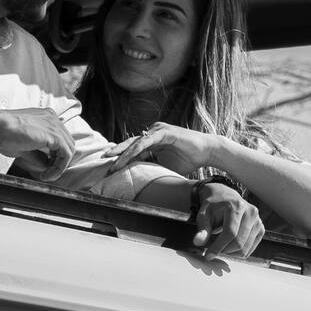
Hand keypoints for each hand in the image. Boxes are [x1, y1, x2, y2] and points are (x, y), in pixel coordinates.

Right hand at [0, 107, 76, 179]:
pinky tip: (47, 175)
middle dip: (59, 161)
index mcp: (45, 117)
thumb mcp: (23, 147)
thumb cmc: (3, 134)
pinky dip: (59, 167)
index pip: (59, 138)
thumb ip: (37, 155)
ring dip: (59, 166)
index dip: (55, 155)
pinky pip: (66, 154)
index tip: (46, 168)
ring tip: (46, 176)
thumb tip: (46, 165)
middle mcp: (52, 118)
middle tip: (47, 174)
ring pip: (69, 149)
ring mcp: (54, 125)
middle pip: (67, 143)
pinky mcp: (54, 135)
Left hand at [105, 121, 225, 177]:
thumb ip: (152, 168)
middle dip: (116, 152)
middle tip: (102, 160)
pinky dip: (136, 149)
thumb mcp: (165, 166)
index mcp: (152, 140)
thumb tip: (140, 181)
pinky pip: (146, 141)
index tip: (109, 167)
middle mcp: (153, 132)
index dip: (121, 157)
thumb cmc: (188, 159)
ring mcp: (158, 130)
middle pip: (130, 143)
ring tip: (112, 163)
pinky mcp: (164, 132)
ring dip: (123, 154)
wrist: (207, 152)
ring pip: (136, 143)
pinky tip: (127, 157)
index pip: (133, 148)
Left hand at [192, 182, 263, 257]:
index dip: (218, 247)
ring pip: (245, 248)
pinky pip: (249, 249)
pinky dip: (237, 252)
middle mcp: (251, 212)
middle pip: (238, 242)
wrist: (224, 197)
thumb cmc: (213, 207)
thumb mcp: (204, 215)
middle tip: (212, 249)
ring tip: (219, 245)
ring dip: (229, 252)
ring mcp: (258, 221)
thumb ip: (202, 229)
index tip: (208, 255)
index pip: (230, 233)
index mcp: (237, 206)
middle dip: (223, 250)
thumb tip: (197, 242)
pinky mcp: (260, 228)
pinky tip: (228, 245)